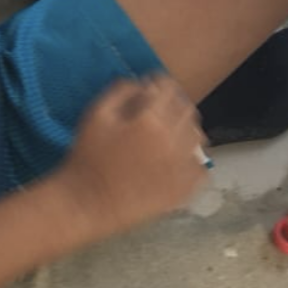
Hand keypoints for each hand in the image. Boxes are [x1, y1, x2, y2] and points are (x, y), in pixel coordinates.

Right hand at [60, 75, 206, 236]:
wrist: (87, 204)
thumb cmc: (87, 157)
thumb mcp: (96, 115)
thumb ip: (121, 92)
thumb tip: (142, 84)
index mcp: (151, 120)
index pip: (170, 88)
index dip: (160, 84)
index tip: (152, 88)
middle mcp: (173, 141)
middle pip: (188, 110)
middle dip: (174, 104)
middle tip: (159, 110)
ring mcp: (181, 168)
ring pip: (197, 138)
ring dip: (185, 129)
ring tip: (168, 135)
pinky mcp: (183, 191)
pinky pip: (200, 168)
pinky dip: (191, 160)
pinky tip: (175, 161)